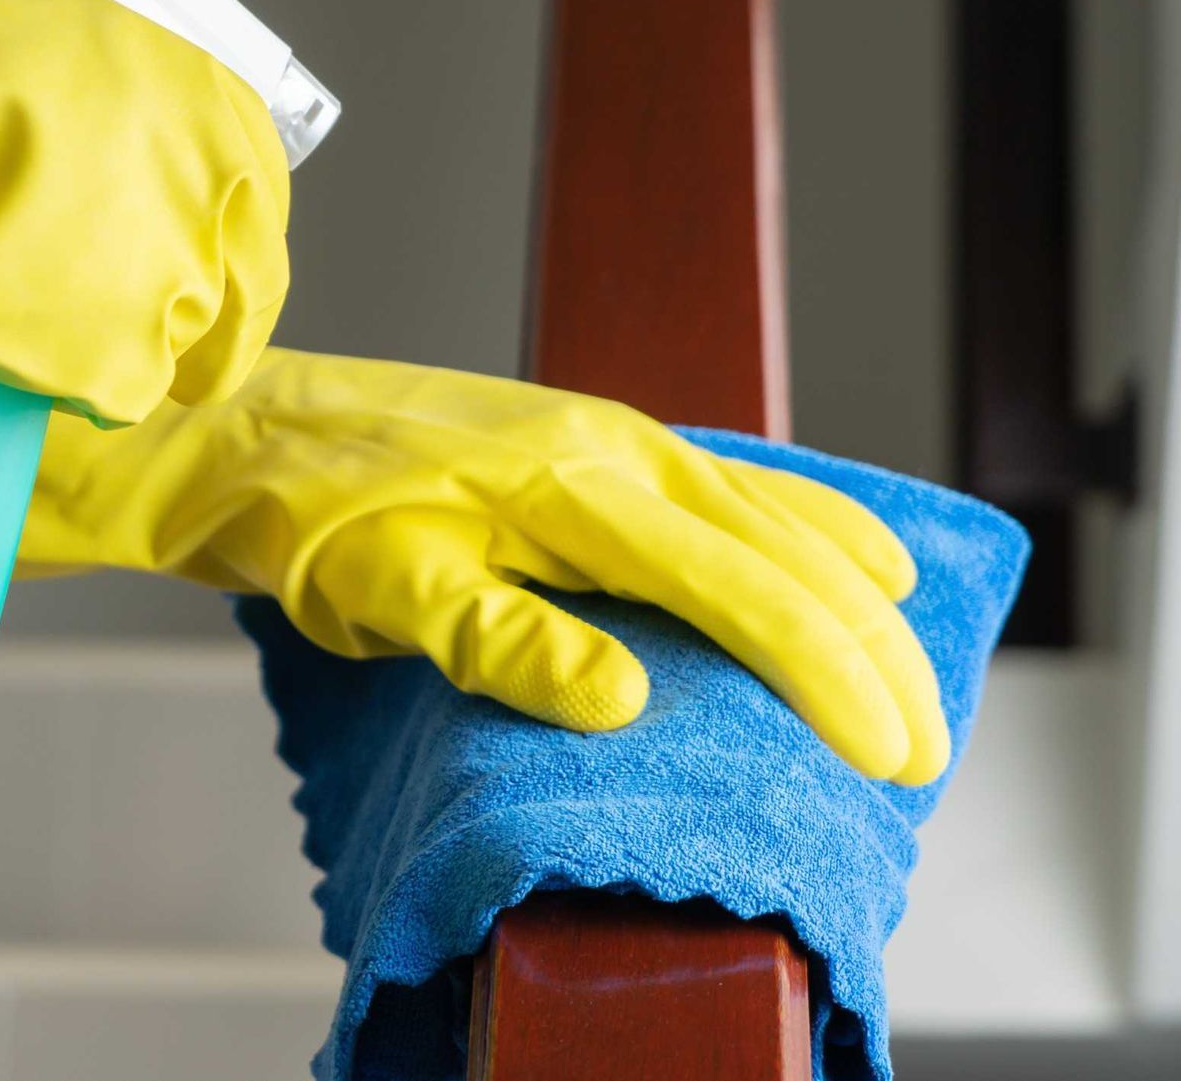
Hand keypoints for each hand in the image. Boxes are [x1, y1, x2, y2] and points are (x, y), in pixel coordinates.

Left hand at [20, 349, 948, 784]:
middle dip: (864, 650)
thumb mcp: (388, 591)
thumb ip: (504, 642)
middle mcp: (615, 449)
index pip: (736, 586)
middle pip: (779, 548)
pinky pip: (731, 482)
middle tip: (925, 747)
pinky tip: (841, 551)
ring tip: (913, 660)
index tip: (888, 751)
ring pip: (770, 509)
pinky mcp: (593, 442)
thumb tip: (627, 698)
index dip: (824, 672)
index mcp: (574, 489)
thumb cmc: (311, 520)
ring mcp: (610, 436)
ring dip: (850, 591)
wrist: (255, 430)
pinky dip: (804, 523)